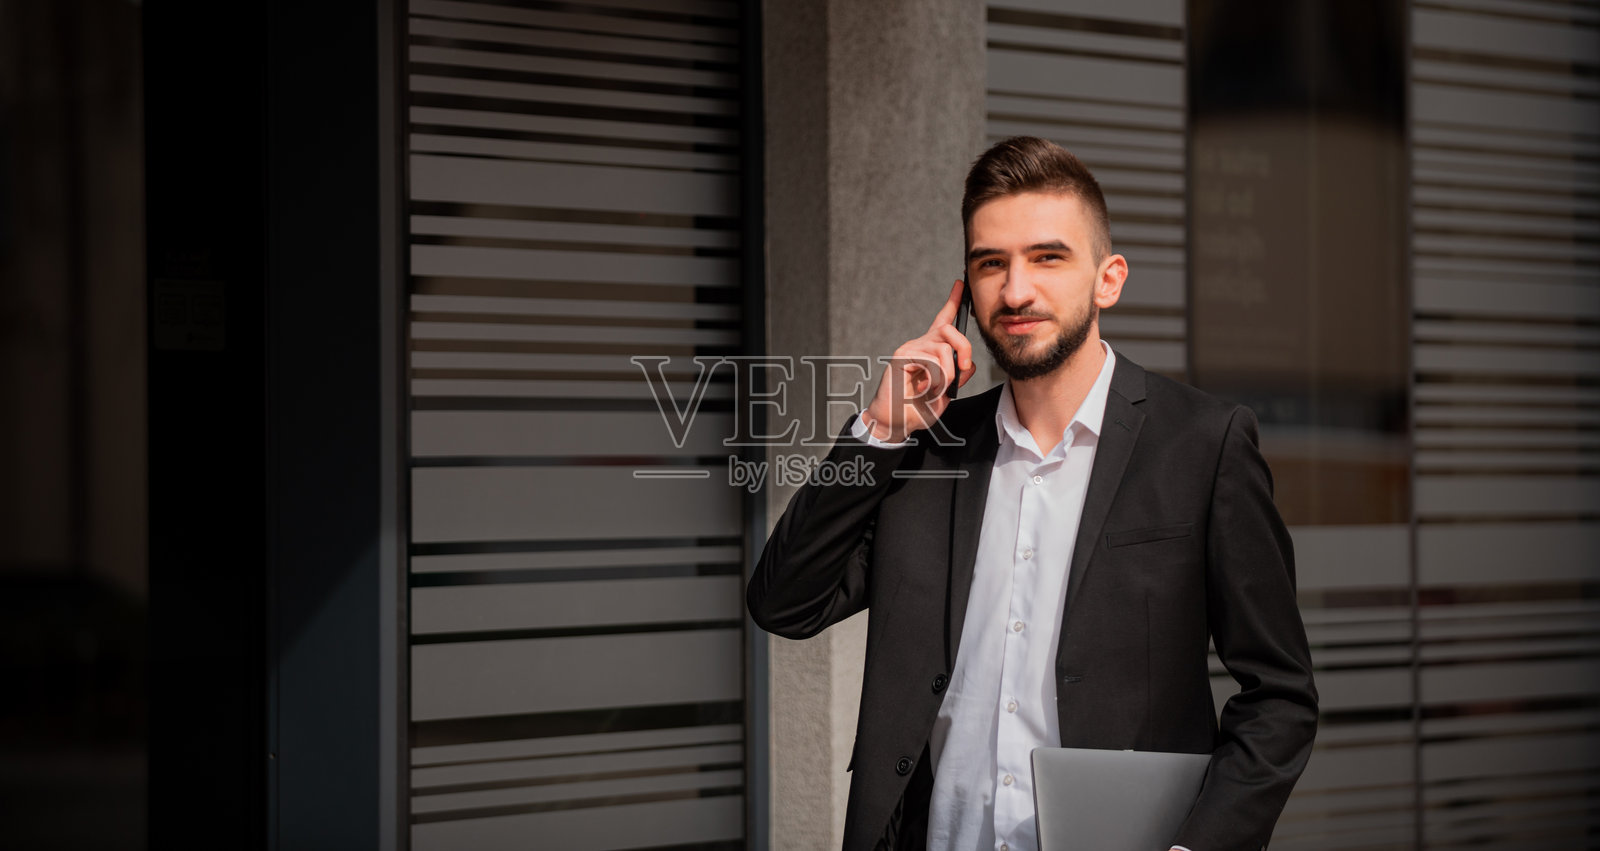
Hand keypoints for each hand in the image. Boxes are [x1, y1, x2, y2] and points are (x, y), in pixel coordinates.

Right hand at [862, 279, 974, 442]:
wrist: (894, 422)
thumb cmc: (916, 409)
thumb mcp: (946, 393)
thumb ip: (958, 377)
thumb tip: (968, 363)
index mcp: (930, 350)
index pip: (942, 320)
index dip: (953, 301)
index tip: (960, 284)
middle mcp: (919, 344)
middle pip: (949, 329)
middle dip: (964, 348)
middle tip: (964, 368)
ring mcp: (909, 349)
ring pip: (944, 349)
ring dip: (948, 374)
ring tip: (936, 389)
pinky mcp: (901, 357)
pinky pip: (931, 360)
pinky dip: (935, 379)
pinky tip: (923, 388)